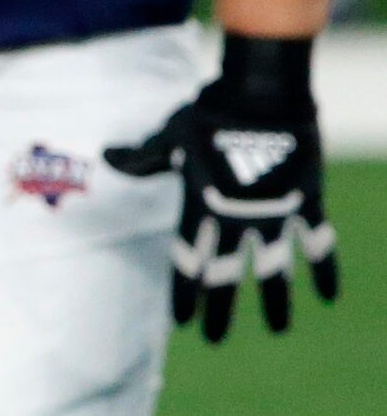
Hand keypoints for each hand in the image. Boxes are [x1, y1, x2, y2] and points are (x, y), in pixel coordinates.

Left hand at [105, 41, 336, 341]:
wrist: (259, 94)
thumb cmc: (207, 112)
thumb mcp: (169, 136)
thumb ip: (143, 158)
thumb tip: (107, 157)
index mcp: (200, 204)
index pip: (188, 258)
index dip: (185, 290)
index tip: (184, 320)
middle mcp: (234, 216)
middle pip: (227, 273)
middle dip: (221, 307)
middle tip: (215, 339)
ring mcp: (273, 212)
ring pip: (274, 268)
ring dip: (276, 301)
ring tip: (278, 329)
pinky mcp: (304, 200)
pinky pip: (318, 242)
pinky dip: (324, 268)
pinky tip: (327, 295)